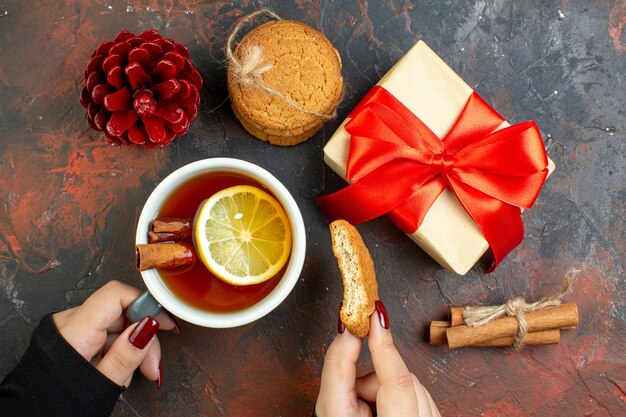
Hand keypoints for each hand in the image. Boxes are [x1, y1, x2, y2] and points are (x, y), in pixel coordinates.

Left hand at [52, 280, 176, 387]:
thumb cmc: (58, 405)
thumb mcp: (99, 386)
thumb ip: (125, 356)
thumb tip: (148, 326)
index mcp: (75, 332)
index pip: (117, 294)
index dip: (145, 304)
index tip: (163, 322)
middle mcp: (69, 323)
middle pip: (121, 313)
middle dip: (144, 337)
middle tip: (153, 365)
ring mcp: (69, 330)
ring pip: (115, 325)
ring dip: (133, 347)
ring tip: (141, 373)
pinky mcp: (71, 337)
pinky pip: (103, 335)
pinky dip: (119, 350)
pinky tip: (122, 371)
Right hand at [316, 300, 440, 416]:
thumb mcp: (333, 411)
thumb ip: (338, 370)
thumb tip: (348, 333)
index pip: (398, 382)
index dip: (384, 346)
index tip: (375, 315)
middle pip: (402, 381)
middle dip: (373, 382)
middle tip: (354, 403)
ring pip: (412, 386)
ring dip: (384, 392)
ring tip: (366, 415)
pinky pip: (419, 398)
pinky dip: (397, 400)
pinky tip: (381, 415)